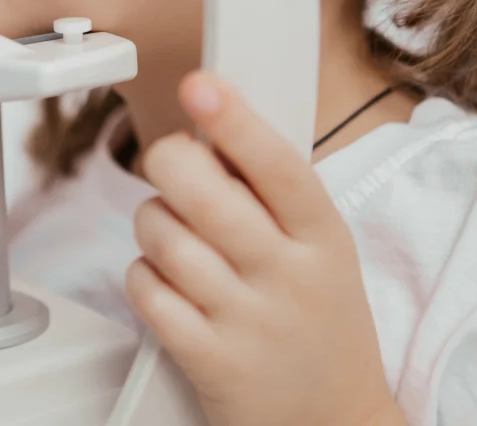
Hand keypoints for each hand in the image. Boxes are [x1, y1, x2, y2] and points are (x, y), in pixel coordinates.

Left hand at [126, 71, 405, 425]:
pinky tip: (166, 279)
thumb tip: (209, 128)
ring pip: (164, 237)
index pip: (278, 166)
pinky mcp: (208, 360)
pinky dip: (143, 274)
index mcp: (324, 238)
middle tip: (170, 163)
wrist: (333, 421)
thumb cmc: (320, 321)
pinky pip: (146, 290)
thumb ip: (275, 196)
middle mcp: (288, 277)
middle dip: (167, 162)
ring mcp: (247, 322)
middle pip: (203, 195)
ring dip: (153, 223)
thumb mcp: (323, 252)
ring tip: (174, 234)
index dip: (234, 120)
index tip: (200, 85)